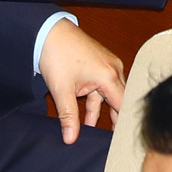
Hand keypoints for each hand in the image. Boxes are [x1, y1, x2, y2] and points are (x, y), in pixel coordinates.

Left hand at [37, 18, 123, 143]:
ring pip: (108, 94)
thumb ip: (69, 117)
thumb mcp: (62, 90)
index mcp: (110, 76)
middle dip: (113, 120)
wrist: (48, 32)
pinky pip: (101, 86)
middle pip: (118, 100)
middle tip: (108, 140)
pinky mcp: (99, 64)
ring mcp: (107, 65)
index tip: (119, 140)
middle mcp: (114, 69)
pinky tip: (85, 115)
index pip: (123, 106)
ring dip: (99, 110)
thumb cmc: (58, 54)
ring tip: (90, 130)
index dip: (122, 124)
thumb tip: (71, 138)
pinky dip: (95, 99)